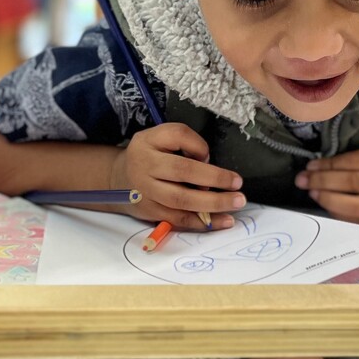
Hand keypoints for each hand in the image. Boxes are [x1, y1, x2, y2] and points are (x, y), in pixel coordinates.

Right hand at [110, 123, 244, 230]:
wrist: (120, 179)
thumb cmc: (150, 155)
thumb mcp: (160, 137)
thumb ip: (185, 142)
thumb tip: (208, 164)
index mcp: (148, 142)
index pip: (178, 136)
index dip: (199, 146)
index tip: (209, 155)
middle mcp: (144, 165)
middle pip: (182, 171)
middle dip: (214, 177)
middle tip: (238, 183)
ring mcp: (146, 192)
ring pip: (181, 199)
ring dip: (213, 203)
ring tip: (237, 202)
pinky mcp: (151, 212)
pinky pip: (179, 219)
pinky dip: (203, 222)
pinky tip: (223, 221)